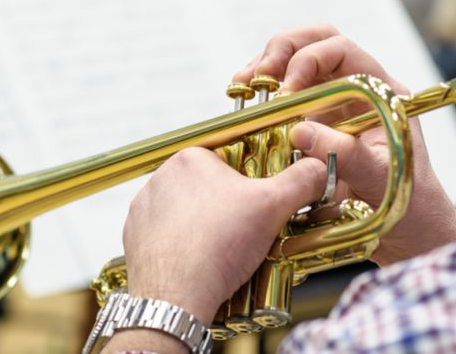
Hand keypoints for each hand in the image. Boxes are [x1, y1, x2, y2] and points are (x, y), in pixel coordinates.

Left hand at [121, 147, 326, 325]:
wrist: (175, 297)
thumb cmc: (217, 248)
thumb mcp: (274, 206)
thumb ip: (301, 180)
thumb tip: (319, 169)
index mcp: (191, 159)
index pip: (231, 162)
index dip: (252, 185)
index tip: (261, 205)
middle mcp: (161, 178)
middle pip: (210, 188)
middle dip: (231, 209)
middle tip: (247, 232)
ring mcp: (145, 209)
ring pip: (189, 212)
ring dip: (207, 227)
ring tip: (225, 251)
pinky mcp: (136, 237)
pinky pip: (168, 235)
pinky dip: (185, 246)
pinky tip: (201, 261)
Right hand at [234, 25, 455, 264]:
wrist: (409, 236)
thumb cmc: (409, 205)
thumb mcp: (381, 179)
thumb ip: (346, 154)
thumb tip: (300, 131)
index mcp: (380, 91)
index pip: (342, 49)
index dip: (310, 58)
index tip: (288, 88)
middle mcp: (354, 91)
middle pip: (314, 44)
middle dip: (281, 51)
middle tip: (258, 76)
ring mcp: (332, 107)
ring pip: (293, 66)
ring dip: (265, 69)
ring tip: (242, 86)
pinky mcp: (312, 127)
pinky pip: (283, 99)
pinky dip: (261, 97)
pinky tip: (245, 106)